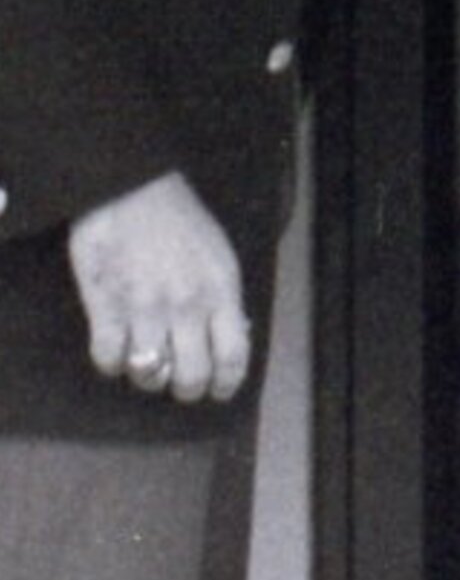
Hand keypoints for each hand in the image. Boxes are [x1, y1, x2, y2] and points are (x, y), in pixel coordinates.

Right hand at [67, 174, 251, 404]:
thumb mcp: (219, 256)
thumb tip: (229, 338)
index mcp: (221, 291)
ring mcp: (145, 309)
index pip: (234, 357)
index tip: (217, 392)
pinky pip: (108, 360)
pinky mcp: (106, 307)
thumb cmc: (181, 221)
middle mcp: (187, 306)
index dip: (226, 385)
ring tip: (145, 362)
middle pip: (192, 377)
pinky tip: (116, 349)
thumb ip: (224, 299)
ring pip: (149, 375)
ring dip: (147, 378)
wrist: (133, 187)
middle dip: (186, 389)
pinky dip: (112, 364)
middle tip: (178, 381)